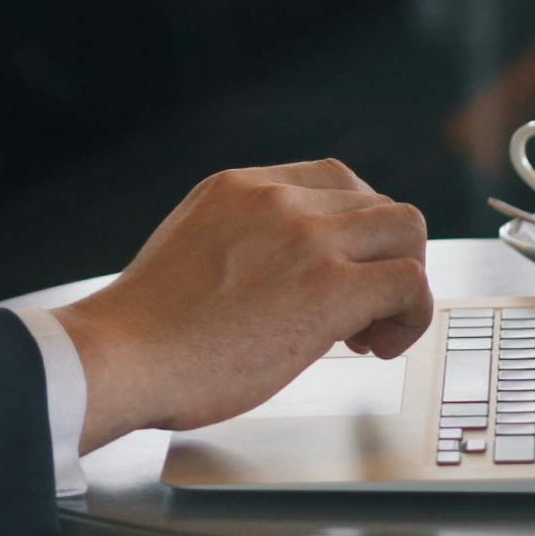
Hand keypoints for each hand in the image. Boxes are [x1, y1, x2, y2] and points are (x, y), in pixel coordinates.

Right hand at [46, 161, 432, 450]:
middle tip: (355, 312)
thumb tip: (280, 275)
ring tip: (368, 330)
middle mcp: (279, 200)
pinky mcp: (330, 288)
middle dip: (378, 258)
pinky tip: (375, 347)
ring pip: (406, 230)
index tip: (338, 272)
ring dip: (401, 282)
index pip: (334, 180)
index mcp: (241, 187)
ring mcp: (307, 239)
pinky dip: (410, 316)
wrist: (123, 355)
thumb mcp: (192, 248)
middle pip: (378, 204)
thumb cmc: (146, 328)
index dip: (351, 231)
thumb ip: (242, 242)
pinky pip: (410, 282)